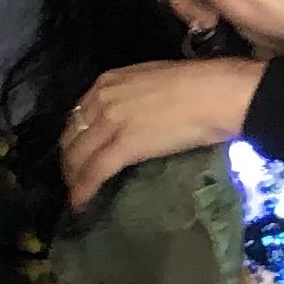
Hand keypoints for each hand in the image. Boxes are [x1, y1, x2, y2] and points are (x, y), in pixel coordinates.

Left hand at [59, 58, 265, 209]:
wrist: (214, 94)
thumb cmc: (196, 86)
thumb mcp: (150, 81)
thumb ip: (132, 97)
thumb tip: (134, 115)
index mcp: (108, 82)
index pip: (78, 114)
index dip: (74, 136)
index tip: (76, 151)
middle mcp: (102, 100)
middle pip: (72, 134)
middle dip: (68, 159)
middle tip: (72, 177)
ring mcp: (110, 122)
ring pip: (79, 154)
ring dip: (73, 177)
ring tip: (75, 193)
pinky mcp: (125, 146)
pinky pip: (95, 171)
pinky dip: (84, 189)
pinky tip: (80, 202)